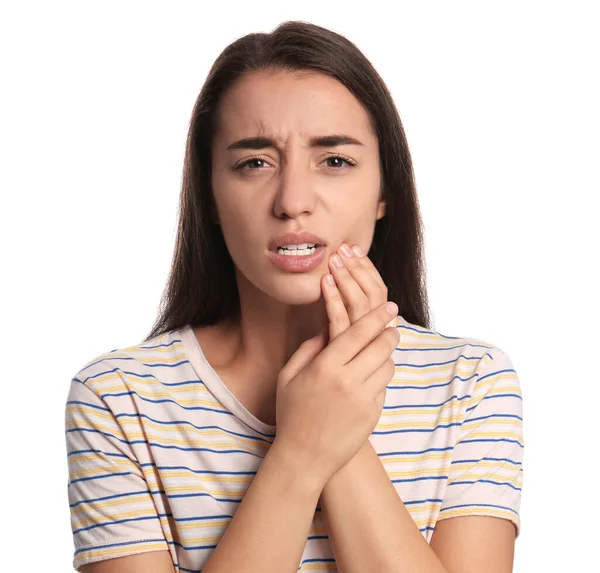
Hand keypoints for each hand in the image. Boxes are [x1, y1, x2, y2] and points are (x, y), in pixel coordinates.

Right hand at [271, 245, 399, 488]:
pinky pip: (383, 387)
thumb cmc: (292, 413)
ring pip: (388, 366)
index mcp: (325, 368)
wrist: (304, 457)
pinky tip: (367, 380)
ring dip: (386, 356)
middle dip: (389, 332)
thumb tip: (328, 325)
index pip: (359, 333)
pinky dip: (379, 379)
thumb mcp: (289, 376)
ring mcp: (364, 400)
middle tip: (390, 326)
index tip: (389, 305)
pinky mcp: (373, 414)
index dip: (377, 316)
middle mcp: (348, 381)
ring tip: (376, 354)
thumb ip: (309, 347)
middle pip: (381, 346)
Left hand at [323, 242, 396, 341]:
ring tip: (333, 260)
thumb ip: (350, 304)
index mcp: (381, 324)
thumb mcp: (348, 325)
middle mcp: (376, 330)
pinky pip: (339, 318)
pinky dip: (333, 297)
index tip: (354, 248)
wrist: (334, 393)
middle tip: (342, 249)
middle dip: (357, 267)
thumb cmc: (339, 351)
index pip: (379, 289)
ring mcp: (361, 340)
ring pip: (359, 302)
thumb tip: (343, 271)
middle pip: (373, 293)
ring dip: (346, 277)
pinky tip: (324, 281)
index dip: (367, 267)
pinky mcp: (343, 347)